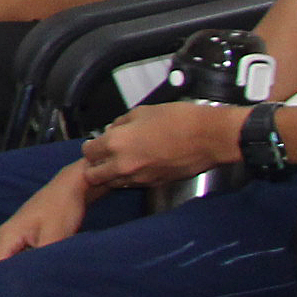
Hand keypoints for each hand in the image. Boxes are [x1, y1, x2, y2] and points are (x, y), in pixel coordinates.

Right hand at [0, 163, 93, 277]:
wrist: (68, 188)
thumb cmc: (61, 208)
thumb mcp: (55, 236)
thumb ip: (42, 260)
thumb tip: (34, 284)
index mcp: (4, 237)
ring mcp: (5, 238)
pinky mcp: (15, 239)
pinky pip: (1, 261)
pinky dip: (5, 274)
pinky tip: (18, 286)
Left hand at [76, 102, 240, 194]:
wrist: (209, 137)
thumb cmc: (179, 120)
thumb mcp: (142, 111)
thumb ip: (121, 123)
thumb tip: (112, 129)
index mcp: (116, 143)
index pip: (87, 152)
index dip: (90, 146)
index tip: (95, 143)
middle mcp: (123, 165)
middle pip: (94, 175)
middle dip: (95, 166)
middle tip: (103, 156)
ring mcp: (139, 177)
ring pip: (112, 183)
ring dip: (111, 174)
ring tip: (121, 161)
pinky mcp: (154, 184)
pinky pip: (132, 184)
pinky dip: (130, 178)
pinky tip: (138, 166)